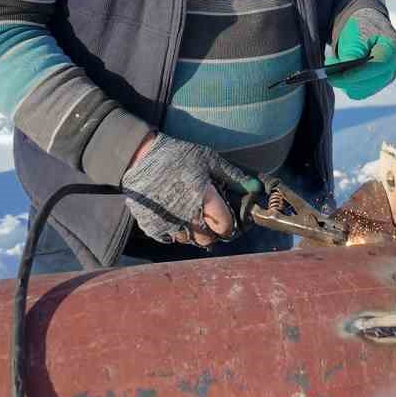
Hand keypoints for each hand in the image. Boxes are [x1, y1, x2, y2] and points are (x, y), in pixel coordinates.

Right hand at [120, 135, 260, 246]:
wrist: (140, 158)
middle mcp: (188, 214)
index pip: (224, 226)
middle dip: (211, 232)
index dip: (228, 226)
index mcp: (204, 197)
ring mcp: (168, 222)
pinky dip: (174, 231)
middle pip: (207, 239)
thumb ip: (232, 175)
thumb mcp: (208, 159)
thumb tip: (255, 188)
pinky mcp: (152, 226)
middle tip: (209, 220)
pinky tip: (174, 215)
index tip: (226, 222)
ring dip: (192, 232)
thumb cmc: (177, 156)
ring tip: (190, 216)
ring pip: (188, 240)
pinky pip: (169, 238)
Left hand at [327, 13, 395, 100]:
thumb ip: (352, 53)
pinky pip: (359, 92)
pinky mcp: (376, 85)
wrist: (368, 25)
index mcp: (393, 50)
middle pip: (370, 82)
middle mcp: (394, 68)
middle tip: (326, 68)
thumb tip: (344, 75)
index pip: (379, 66)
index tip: (341, 75)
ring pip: (362, 90)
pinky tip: (340, 73)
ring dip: (344, 82)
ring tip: (332, 68)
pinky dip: (347, 84)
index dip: (360, 73)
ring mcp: (386, 79)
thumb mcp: (357, 34)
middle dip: (346, 78)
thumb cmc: (363, 27)